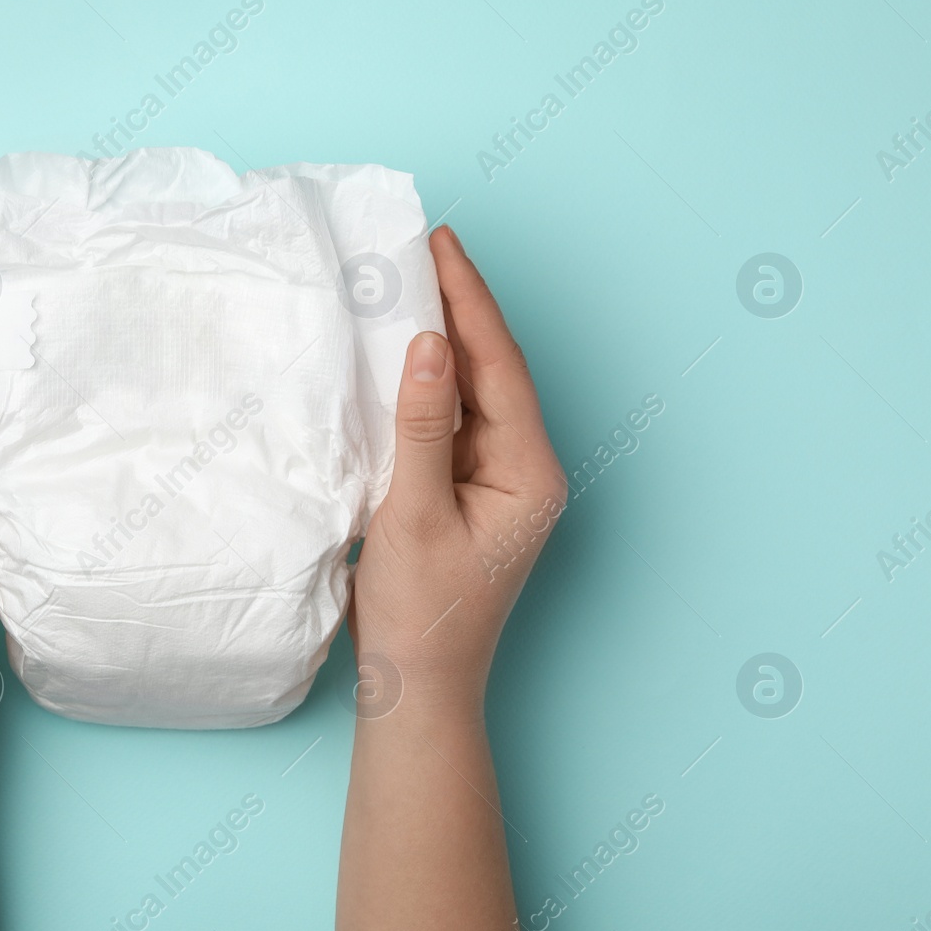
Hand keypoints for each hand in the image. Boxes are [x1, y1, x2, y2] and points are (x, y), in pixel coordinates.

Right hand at [349, 225, 565, 722]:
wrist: (415, 687)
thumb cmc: (420, 614)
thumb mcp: (415, 513)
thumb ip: (423, 426)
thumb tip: (431, 344)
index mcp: (530, 472)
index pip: (500, 365)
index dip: (470, 300)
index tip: (441, 243)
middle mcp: (524, 468)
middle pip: (492, 370)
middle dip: (460, 307)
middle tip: (424, 244)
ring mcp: (495, 480)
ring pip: (470, 392)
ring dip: (442, 339)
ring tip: (410, 279)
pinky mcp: (464, 491)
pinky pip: (448, 421)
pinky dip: (425, 384)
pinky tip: (399, 353)